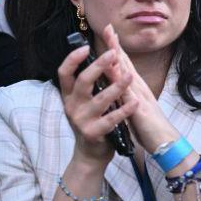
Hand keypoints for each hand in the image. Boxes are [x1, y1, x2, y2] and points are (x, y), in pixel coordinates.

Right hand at [57, 40, 135, 166]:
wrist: (91, 153)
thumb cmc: (93, 120)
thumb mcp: (86, 101)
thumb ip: (91, 83)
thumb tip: (101, 56)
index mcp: (70, 95)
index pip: (64, 73)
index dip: (72, 59)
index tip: (86, 46)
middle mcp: (72, 106)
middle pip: (83, 81)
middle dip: (98, 66)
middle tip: (113, 53)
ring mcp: (81, 120)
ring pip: (100, 100)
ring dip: (116, 86)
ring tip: (130, 76)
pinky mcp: (93, 133)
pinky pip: (111, 120)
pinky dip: (124, 110)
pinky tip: (135, 102)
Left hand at [99, 25, 180, 153]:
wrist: (166, 142)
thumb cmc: (150, 127)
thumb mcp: (135, 108)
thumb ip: (127, 95)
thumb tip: (117, 86)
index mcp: (136, 88)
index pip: (123, 65)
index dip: (115, 48)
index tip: (109, 33)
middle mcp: (138, 89)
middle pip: (125, 64)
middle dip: (116, 46)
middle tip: (108, 28)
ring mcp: (140, 97)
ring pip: (127, 75)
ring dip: (119, 59)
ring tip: (110, 43)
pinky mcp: (140, 110)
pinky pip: (129, 95)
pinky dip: (123, 84)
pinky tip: (116, 74)